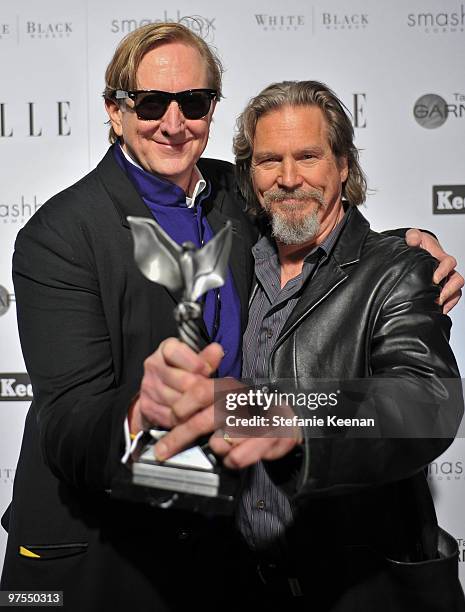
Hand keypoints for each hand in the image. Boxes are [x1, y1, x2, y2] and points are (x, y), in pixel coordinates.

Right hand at [129, 338, 222, 433]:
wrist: (161, 391)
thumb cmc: (183, 371)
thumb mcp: (196, 361)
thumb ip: (207, 358)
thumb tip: (216, 351)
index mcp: (166, 349)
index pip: (177, 353)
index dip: (197, 363)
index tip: (208, 370)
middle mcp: (153, 365)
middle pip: (184, 381)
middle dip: (202, 390)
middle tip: (214, 394)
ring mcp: (148, 386)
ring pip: (179, 402)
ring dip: (196, 407)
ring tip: (206, 405)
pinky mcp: (147, 405)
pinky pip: (171, 417)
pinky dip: (185, 418)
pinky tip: (193, 414)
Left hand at [154, 378, 301, 468]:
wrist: (289, 418)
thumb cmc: (250, 411)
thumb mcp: (226, 399)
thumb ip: (201, 399)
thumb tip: (174, 408)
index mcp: (230, 388)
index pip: (201, 390)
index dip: (183, 406)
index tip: (172, 418)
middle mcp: (244, 401)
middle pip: (206, 418)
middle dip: (181, 436)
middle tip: (164, 450)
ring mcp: (260, 419)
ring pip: (223, 439)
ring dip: (216, 446)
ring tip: (217, 446)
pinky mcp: (276, 437)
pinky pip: (243, 455)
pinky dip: (235, 459)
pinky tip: (233, 457)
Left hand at [406, 229, 462, 313]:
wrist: (415, 251)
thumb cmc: (418, 245)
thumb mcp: (413, 237)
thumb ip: (413, 236)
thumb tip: (413, 240)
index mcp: (441, 257)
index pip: (449, 262)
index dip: (444, 270)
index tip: (434, 278)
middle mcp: (446, 270)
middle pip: (457, 280)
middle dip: (449, 289)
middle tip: (437, 297)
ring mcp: (445, 280)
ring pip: (456, 291)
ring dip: (449, 299)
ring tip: (438, 306)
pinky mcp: (441, 289)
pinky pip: (451, 299)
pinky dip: (448, 305)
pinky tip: (439, 311)